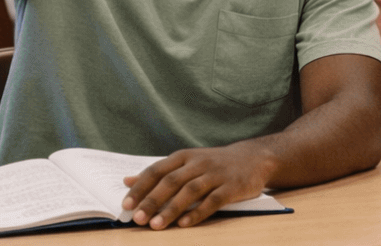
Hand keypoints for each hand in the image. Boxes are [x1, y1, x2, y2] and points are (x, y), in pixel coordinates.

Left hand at [121, 146, 273, 228]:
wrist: (254, 158)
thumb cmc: (214, 163)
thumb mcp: (186, 162)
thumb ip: (159, 172)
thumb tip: (128, 181)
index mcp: (183, 157)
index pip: (156, 171)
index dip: (140, 187)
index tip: (126, 204)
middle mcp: (197, 163)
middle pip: (170, 181)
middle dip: (152, 200)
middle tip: (138, 218)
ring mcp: (215, 174)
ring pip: (189, 191)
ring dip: (171, 209)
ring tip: (156, 225)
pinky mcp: (232, 187)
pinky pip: (212, 201)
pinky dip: (197, 212)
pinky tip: (184, 224)